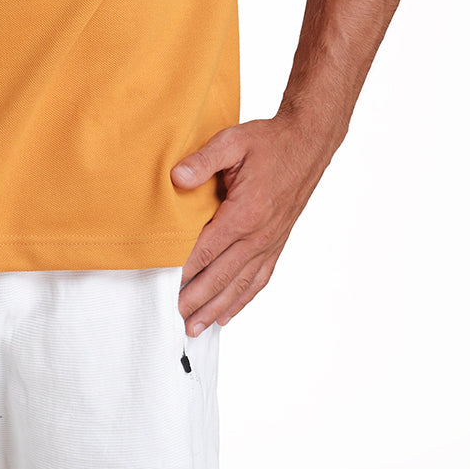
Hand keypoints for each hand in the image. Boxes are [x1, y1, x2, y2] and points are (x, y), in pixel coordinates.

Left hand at [171, 115, 330, 335]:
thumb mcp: (233, 140)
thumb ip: (203, 160)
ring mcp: (270, 242)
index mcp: (245, 212)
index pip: (207, 249)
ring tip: (195, 327)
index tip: (163, 288)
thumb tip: (177, 178)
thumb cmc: (268, 142)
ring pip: (239, 284)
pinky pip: (259, 279)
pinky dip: (241, 300)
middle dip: (196, 300)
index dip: (184, 271)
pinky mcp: (277, 243)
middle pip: (221, 276)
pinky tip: (227, 313)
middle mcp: (258, 234)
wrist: (306, 144)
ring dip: (216, 308)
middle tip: (172, 319)